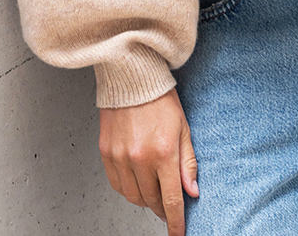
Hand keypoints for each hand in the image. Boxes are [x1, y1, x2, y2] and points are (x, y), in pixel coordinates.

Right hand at [99, 88, 198, 235]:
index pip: (171, 199)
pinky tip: (136, 181)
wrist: (132, 78)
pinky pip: (117, 185)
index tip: (178, 234)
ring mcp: (121, 157)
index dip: (175, 222)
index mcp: (164, 152)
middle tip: (168, 203)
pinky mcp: (106, 153)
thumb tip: (191, 192)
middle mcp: (140, 158)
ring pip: (133, 197)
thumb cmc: (160, 98)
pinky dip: (128, 189)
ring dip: (145, 199)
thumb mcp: (183, 128)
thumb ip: (188, 162)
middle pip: (151, 201)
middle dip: (162, 207)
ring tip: (153, 190)